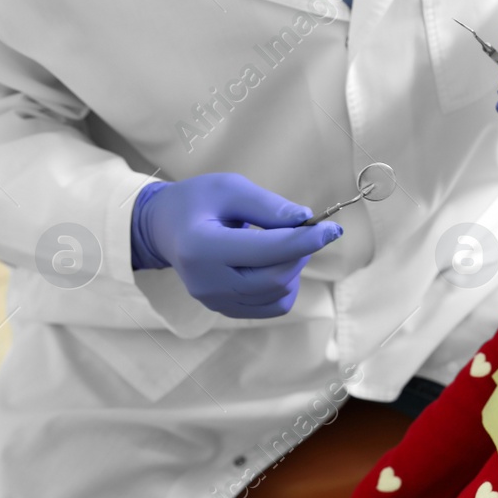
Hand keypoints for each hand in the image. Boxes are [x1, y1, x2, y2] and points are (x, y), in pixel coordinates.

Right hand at [130, 173, 341, 317]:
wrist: (165, 228)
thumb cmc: (197, 201)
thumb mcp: (229, 188)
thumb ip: (267, 205)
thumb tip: (306, 220)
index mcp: (202, 248)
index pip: (265, 252)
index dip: (305, 240)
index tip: (332, 228)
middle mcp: (206, 282)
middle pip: (275, 278)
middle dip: (300, 253)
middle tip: (303, 230)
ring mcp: (214, 300)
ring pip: (277, 295)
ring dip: (293, 268)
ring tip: (283, 243)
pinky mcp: (224, 309)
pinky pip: (271, 306)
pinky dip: (284, 285)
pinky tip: (274, 263)